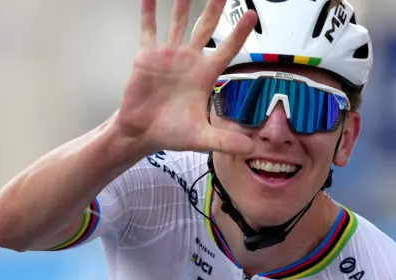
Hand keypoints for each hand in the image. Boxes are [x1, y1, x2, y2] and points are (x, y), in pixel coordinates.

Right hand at [116, 0, 257, 155]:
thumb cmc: (173, 133)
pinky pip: (149, 30)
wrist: (143, 134)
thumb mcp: (202, 139)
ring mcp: (168, 56)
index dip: (239, 33)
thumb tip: (250, 149)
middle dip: (214, 8)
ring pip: (178, 23)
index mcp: (205, 75)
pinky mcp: (147, 57)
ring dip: (182, 4)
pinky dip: (149, 13)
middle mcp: (189, 60)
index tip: (252, 15)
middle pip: (205, 28)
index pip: (227, 49)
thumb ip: (225, 141)